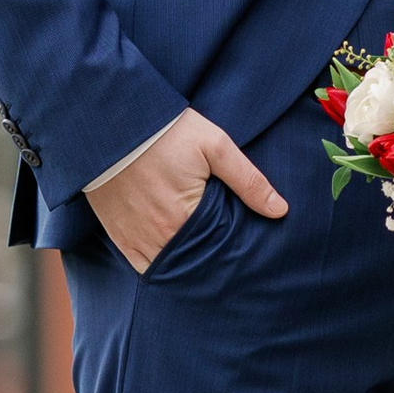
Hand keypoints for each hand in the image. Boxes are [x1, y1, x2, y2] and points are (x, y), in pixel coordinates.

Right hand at [88, 107, 287, 273]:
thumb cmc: (166, 132)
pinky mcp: (119, 235)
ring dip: (186, 267)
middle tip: (228, 262)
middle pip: (194, 264)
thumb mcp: (214, 146)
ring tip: (204, 259)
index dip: (232, 254)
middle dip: (211, 263)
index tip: (244, 254)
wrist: (113, 123)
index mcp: (186, 218)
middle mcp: (159, 236)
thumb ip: (248, 180)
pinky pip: (143, 266)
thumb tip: (279, 210)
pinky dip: (160, 267)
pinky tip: (175, 259)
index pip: (218, 251)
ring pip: (169, 269)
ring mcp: (136, 238)